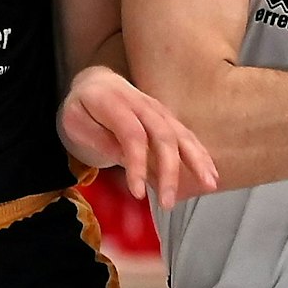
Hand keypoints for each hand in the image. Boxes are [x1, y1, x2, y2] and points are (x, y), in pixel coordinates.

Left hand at [59, 65, 218, 208]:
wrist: (97, 83)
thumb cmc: (83, 108)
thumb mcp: (75, 121)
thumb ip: (97, 138)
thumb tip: (123, 157)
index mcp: (115, 104)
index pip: (133, 135)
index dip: (137, 165)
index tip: (137, 194)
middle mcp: (143, 105)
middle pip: (164, 137)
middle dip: (170, 172)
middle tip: (168, 204)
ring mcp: (159, 111)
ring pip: (182, 135)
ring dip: (197, 161)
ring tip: (209, 186)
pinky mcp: (168, 119)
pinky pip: (188, 137)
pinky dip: (201, 156)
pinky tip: (211, 176)